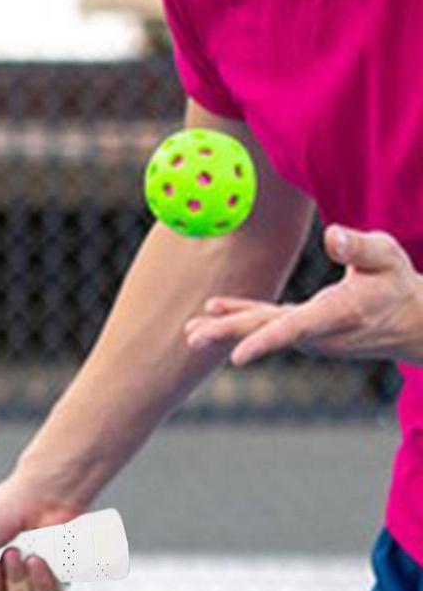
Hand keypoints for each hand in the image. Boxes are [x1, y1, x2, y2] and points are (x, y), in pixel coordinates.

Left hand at [184, 227, 422, 365]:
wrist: (409, 323)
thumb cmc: (397, 284)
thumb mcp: (387, 257)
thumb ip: (359, 247)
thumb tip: (332, 234)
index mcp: (338, 314)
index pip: (296, 328)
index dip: (266, 341)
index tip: (237, 356)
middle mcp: (317, 331)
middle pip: (266, 331)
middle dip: (227, 334)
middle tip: (191, 339)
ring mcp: (307, 333)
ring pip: (261, 330)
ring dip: (224, 330)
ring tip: (190, 334)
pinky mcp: (301, 328)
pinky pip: (266, 324)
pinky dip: (239, 318)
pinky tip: (212, 312)